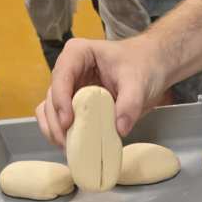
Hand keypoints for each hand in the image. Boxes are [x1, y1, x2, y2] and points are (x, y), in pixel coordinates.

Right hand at [36, 36, 166, 146]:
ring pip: (49, 109)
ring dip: (54, 130)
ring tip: (67, 148)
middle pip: (52, 96)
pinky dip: (60, 133)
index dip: (60, 100)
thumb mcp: (138, 82)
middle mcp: (68, 70)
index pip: (62, 76)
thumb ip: (130, 103)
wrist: (152, 68)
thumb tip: (120, 129)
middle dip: (56, 121)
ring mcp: (70, 88)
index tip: (68, 122)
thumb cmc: (142, 66)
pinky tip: (69, 146)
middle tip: (66, 143)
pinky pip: (58, 119)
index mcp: (78, 54)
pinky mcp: (74, 104)